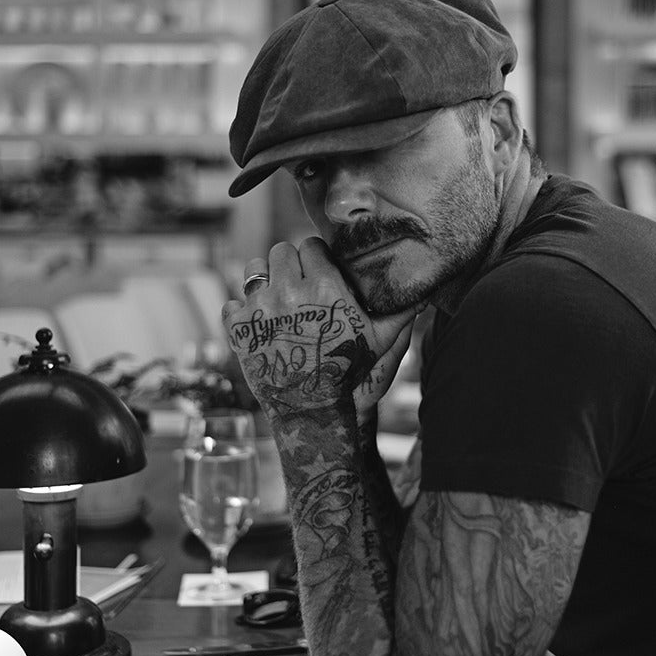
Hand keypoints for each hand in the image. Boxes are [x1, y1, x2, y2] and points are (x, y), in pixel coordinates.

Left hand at [222, 238, 418, 421]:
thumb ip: (401, 313)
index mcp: (322, 286)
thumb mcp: (381, 342)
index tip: (317, 269)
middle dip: (289, 263)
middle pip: (280, 250)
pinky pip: (231, 304)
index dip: (315, 256)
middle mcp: (288, 291)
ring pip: (252, 269)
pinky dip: (242, 313)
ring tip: (274, 297)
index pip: (311, 245)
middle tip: (296, 282)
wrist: (312, 411)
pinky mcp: (239, 329)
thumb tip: (424, 294)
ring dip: (262, 279)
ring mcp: (260, 309)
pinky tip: (258, 325)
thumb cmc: (349, 374)